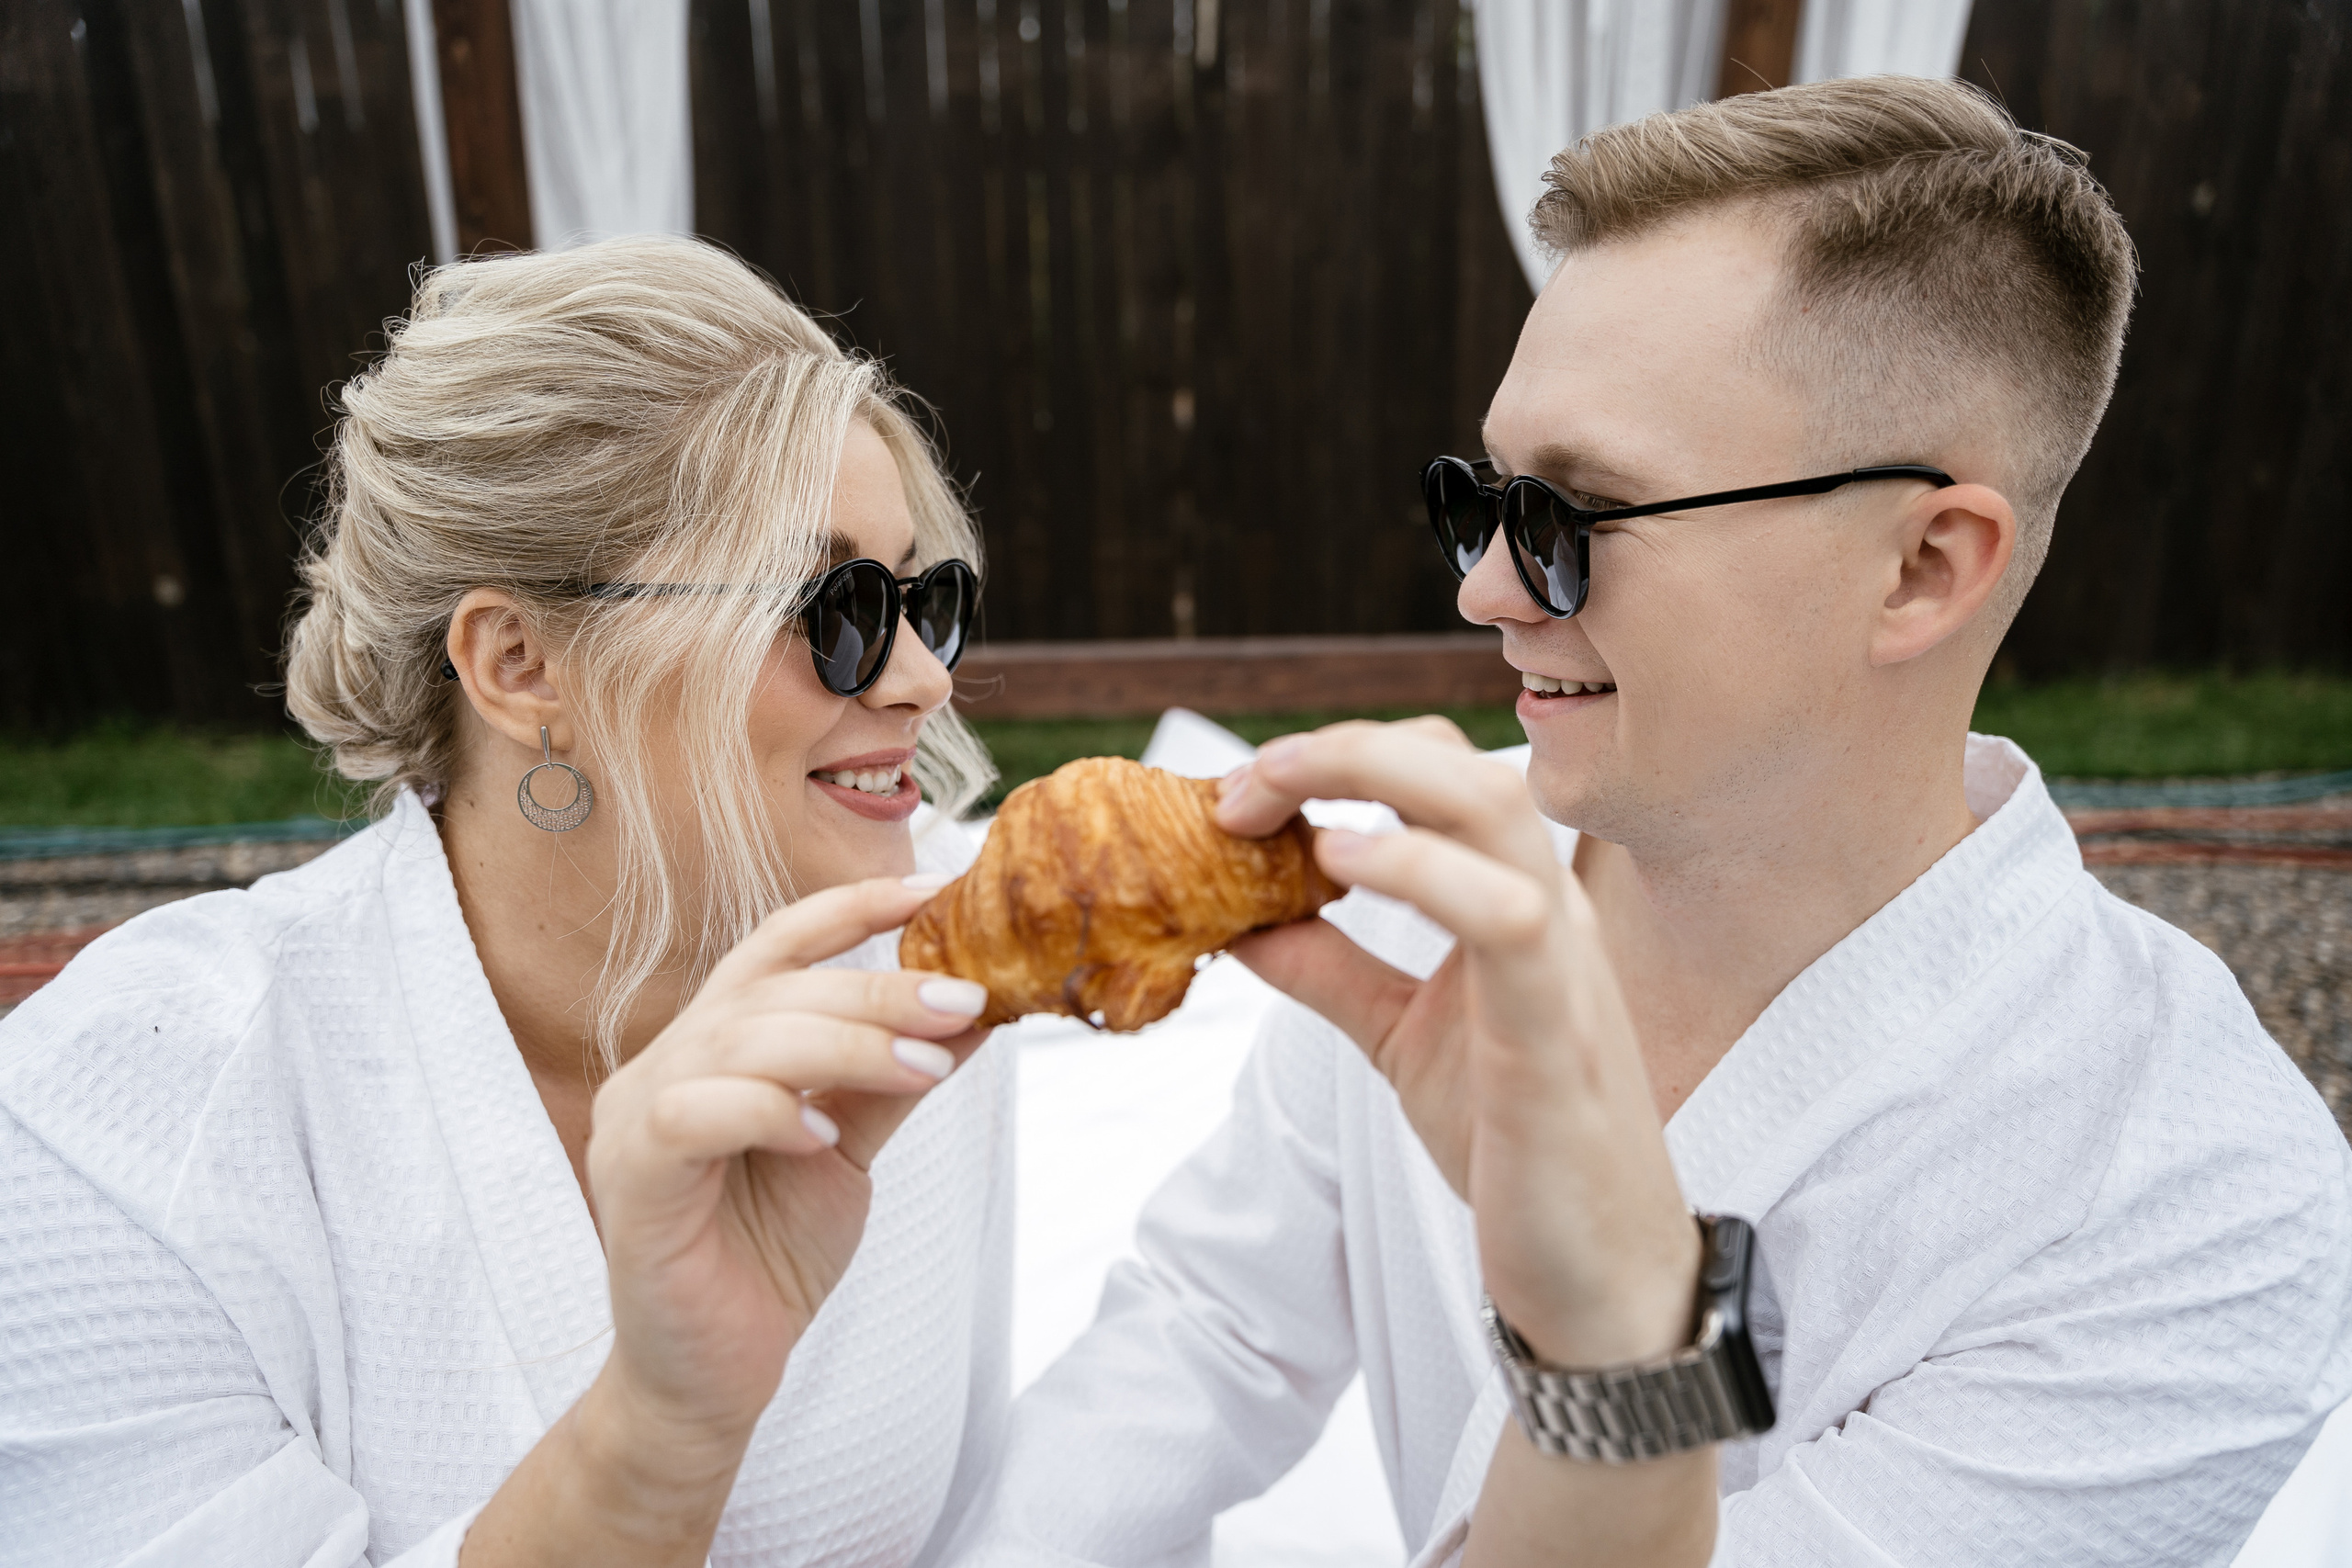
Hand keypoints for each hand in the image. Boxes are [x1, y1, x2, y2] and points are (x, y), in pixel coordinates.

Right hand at [584, 875, 990, 1449]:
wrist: (716, 1377)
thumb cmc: (768, 1257)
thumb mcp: (848, 1150)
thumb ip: (891, 1080)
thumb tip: (971, 1010)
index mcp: (711, 1044)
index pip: (776, 945)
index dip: (851, 908)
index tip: (937, 890)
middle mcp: (664, 1062)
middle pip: (772, 990)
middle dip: (878, 989)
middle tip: (963, 1002)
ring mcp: (636, 1116)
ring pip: (740, 1039)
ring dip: (845, 1045)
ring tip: (923, 1069)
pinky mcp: (630, 1176)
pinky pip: (693, 1114)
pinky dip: (767, 1111)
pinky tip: (823, 1138)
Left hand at [1219, 719, 1696, 1367]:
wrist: (1600, 1275)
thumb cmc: (1520, 1146)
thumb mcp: (1401, 1038)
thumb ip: (1331, 972)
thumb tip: (1241, 921)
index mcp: (1515, 904)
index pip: (1441, 772)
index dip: (1339, 759)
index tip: (1241, 800)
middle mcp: (1549, 913)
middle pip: (1461, 764)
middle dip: (1341, 747)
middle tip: (1241, 787)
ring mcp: (1560, 967)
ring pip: (1493, 810)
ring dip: (1375, 777)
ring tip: (1276, 802)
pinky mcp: (1554, 1037)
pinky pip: (1507, 919)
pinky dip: (1423, 871)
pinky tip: (1342, 862)